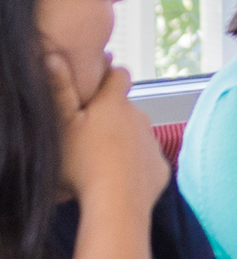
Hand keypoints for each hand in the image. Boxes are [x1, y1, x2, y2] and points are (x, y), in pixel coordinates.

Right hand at [48, 55, 166, 211]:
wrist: (117, 203)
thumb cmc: (82, 163)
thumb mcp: (62, 124)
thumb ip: (60, 89)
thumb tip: (54, 56)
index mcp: (115, 104)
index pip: (118, 75)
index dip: (108, 75)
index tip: (96, 82)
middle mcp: (140, 117)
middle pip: (126, 108)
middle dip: (111, 114)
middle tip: (88, 132)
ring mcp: (153, 142)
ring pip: (137, 134)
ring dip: (123, 140)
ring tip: (100, 159)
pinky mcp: (160, 167)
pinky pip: (146, 160)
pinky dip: (134, 164)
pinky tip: (118, 177)